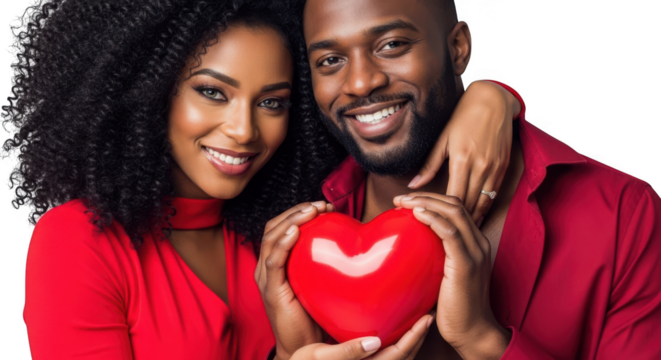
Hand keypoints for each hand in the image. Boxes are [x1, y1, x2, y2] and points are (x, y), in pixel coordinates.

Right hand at [256, 201, 332, 358]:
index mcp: (278, 263)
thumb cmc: (316, 315)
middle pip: (274, 227)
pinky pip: (273, 262)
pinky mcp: (271, 292)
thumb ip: (327, 261)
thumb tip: (354, 240)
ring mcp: (267, 279)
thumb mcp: (322, 281)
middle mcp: (268, 268)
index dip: (300, 211)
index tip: (325, 206)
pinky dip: (283, 243)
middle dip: (297, 211)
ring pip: (271, 238)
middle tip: (321, 204)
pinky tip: (295, 232)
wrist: (307, 348)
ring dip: (291, 220)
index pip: (281, 227)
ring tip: (311, 211)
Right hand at [284, 313, 434, 359]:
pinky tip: (393, 328)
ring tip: (417, 320)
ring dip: (410, 340)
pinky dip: (397, 343)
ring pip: (398, 357)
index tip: (426, 319)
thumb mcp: (320, 357)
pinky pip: (387, 355)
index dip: (415, 337)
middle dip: (418, 337)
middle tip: (428, 315)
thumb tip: (374, 342)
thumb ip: (348, 352)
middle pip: (404, 357)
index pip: (399, 354)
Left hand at [394, 193, 510, 359]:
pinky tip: (417, 214)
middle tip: (400, 198)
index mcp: (474, 243)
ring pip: (453, 212)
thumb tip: (407, 248)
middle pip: (454, 204)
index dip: (430, 199)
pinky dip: (433, 218)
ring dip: (425, 202)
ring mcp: (475, 252)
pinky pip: (450, 232)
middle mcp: (478, 243)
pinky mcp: (467, 263)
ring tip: (403, 202)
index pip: (454, 208)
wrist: (472, 332)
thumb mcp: (443, 275)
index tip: (406, 201)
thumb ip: (433, 257)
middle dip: (425, 196)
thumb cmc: (454, 308)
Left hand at [408, 80, 519, 221]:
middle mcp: (481, 166)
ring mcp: (495, 168)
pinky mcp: (504, 166)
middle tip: (445, 235)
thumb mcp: (443, 138)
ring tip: (462, 233)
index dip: (443, 213)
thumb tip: (413, 186)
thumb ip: (429, 164)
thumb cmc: (463, 116)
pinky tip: (477, 216)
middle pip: (468, 203)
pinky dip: (486, 207)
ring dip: (473, 218)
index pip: (452, 196)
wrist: (493, 100)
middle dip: (457, 220)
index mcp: (462, 160)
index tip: (433, 223)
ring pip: (484, 202)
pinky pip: (495, 194)